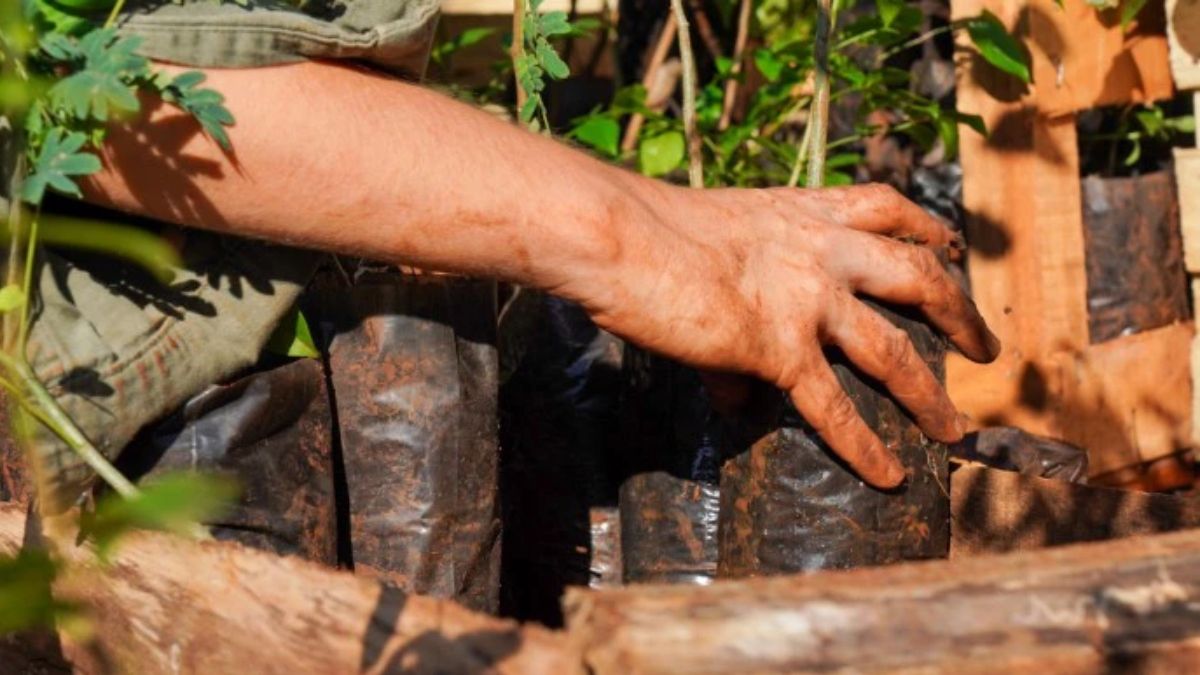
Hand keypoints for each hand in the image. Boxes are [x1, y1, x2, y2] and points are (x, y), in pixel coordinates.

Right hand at [576, 183, 999, 487]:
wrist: (622, 236)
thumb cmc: (647, 232)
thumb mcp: (711, 248)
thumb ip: (739, 311)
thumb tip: (739, 397)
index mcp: (803, 212)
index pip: (887, 207)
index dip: (928, 228)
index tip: (951, 247)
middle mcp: (822, 249)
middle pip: (918, 274)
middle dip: (961, 313)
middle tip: (986, 348)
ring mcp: (808, 298)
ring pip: (895, 347)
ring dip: (930, 392)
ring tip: (954, 429)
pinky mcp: (780, 346)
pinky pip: (833, 405)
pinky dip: (863, 446)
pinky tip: (886, 476)